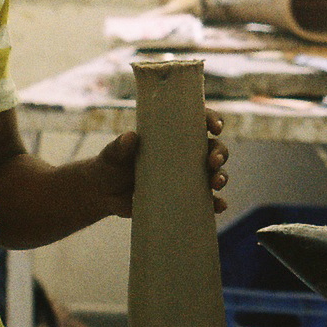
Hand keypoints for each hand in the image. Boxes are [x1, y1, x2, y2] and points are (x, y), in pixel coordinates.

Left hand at [89, 111, 230, 216]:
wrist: (104, 193)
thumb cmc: (110, 165)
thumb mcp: (112, 154)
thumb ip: (120, 146)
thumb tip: (130, 137)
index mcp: (172, 135)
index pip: (198, 121)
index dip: (211, 120)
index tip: (214, 127)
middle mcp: (186, 153)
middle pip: (213, 148)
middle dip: (220, 153)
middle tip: (213, 161)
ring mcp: (187, 176)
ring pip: (214, 173)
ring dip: (221, 176)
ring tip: (216, 184)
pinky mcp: (185, 196)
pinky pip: (207, 199)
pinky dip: (216, 203)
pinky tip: (219, 206)